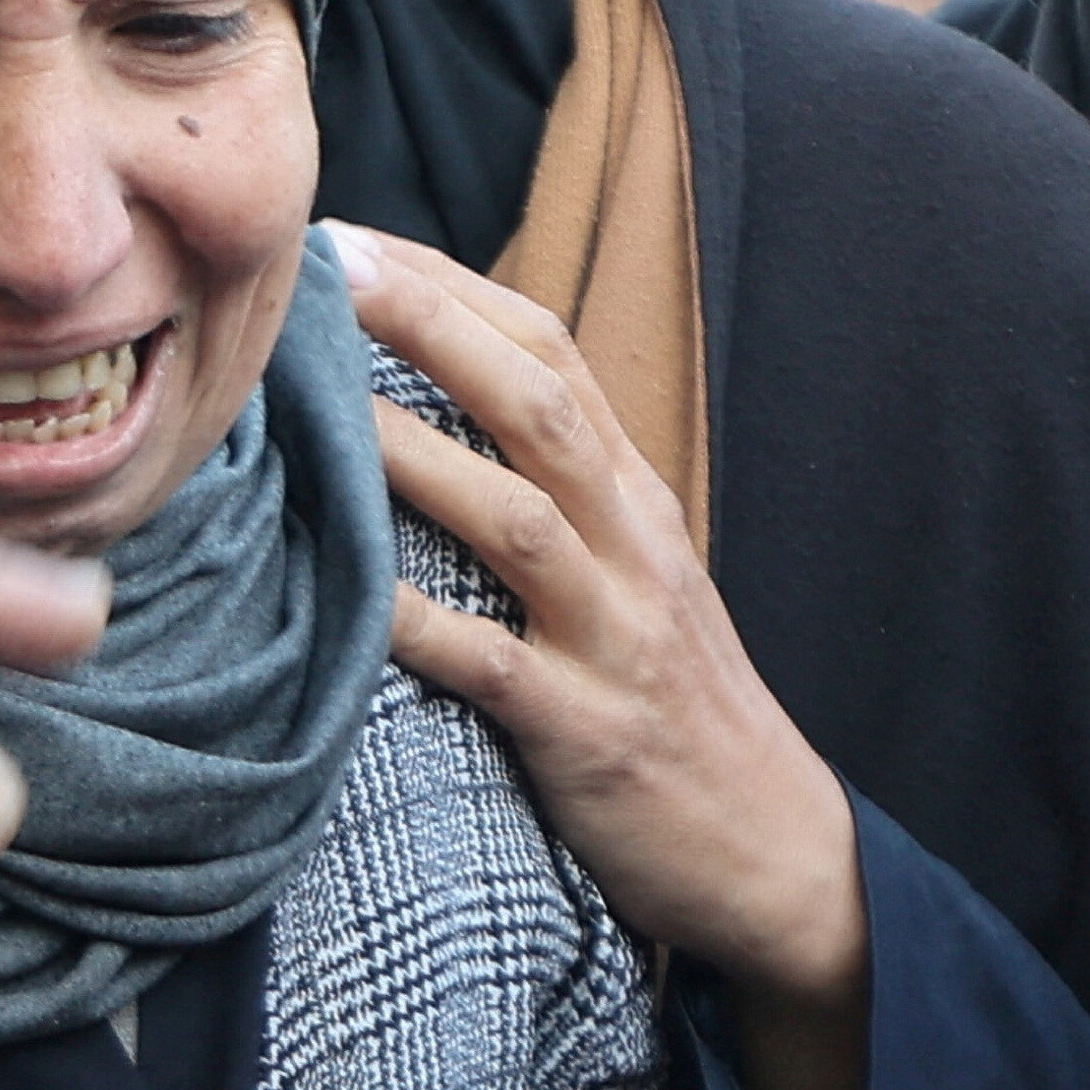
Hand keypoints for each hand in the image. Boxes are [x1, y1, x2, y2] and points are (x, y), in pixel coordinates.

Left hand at [343, 228, 873, 1089]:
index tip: (354, 240)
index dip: (451, 288)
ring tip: (315, 402)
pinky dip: (417, 624)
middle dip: (432, 326)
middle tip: (328, 270)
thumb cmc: (674, 706)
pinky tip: (343, 593)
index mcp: (635, 498)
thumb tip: (427, 416)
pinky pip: (494, 665)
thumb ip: (551, 498)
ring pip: (516, 519)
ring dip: (413, 452)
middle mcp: (632, 548)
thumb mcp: (634, 578)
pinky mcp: (588, 733)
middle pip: (538, 405)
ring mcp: (614, 639)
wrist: (774, 849)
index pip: (551, 354)